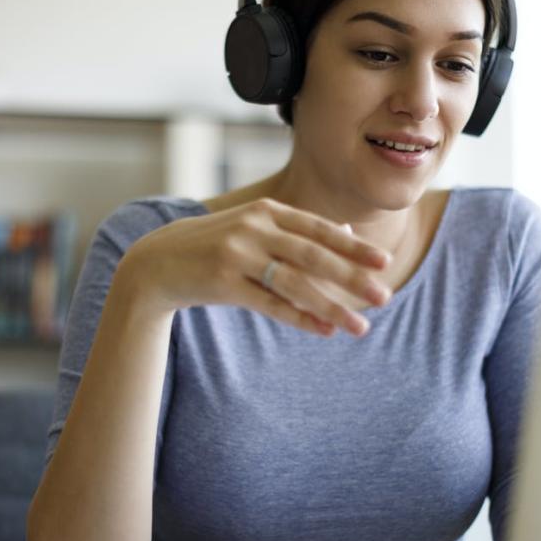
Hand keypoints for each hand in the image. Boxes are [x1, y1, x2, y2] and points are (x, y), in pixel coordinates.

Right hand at [121, 197, 391, 336]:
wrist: (157, 262)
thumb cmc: (216, 245)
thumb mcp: (256, 227)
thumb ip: (299, 229)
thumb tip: (349, 229)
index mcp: (266, 210)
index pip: (318, 228)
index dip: (353, 245)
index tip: (383, 262)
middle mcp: (254, 227)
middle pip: (313, 255)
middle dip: (352, 277)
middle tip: (384, 296)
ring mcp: (237, 253)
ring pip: (295, 283)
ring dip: (331, 306)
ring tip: (359, 326)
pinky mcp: (223, 282)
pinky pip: (270, 304)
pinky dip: (300, 318)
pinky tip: (324, 331)